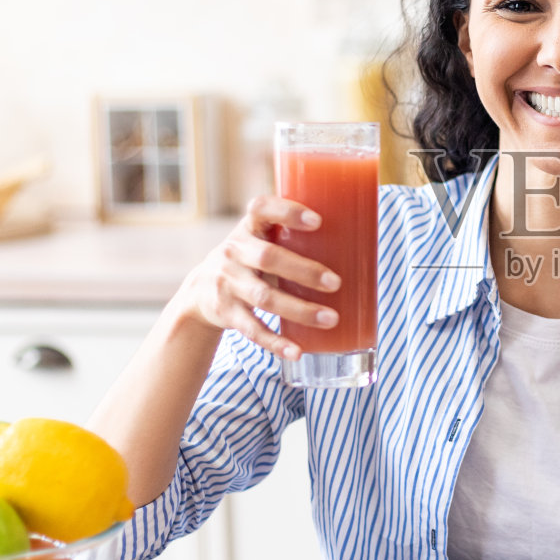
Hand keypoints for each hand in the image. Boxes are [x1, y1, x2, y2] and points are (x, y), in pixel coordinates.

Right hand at [174, 195, 341, 358]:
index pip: (261, 209)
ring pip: (264, 298)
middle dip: (304, 271)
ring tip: (331, 319)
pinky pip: (252, 329)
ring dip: (300, 310)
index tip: (317, 221)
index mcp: (249, 228)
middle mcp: (234, 252)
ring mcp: (228, 283)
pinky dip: (276, 342)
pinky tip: (297, 351)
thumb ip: (293, 236)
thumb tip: (359, 239)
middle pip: (268, 258)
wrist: (200, 291)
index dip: (287, 212)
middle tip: (336, 283)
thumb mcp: (261, 239)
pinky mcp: (226, 312)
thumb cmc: (250, 259)